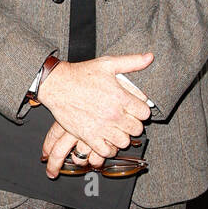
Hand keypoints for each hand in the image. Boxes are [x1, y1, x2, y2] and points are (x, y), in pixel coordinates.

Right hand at [37, 53, 152, 175]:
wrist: (58, 85)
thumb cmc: (82, 74)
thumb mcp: (108, 63)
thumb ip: (132, 62)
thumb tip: (150, 57)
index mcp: (120, 97)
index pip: (145, 113)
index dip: (142, 111)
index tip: (135, 110)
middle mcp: (113, 114)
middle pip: (136, 129)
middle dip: (133, 124)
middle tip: (125, 119)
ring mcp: (101, 127)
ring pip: (124, 142)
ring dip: (122, 137)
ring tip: (116, 130)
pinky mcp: (88, 136)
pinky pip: (106, 151)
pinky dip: (108, 148)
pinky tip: (106, 139)